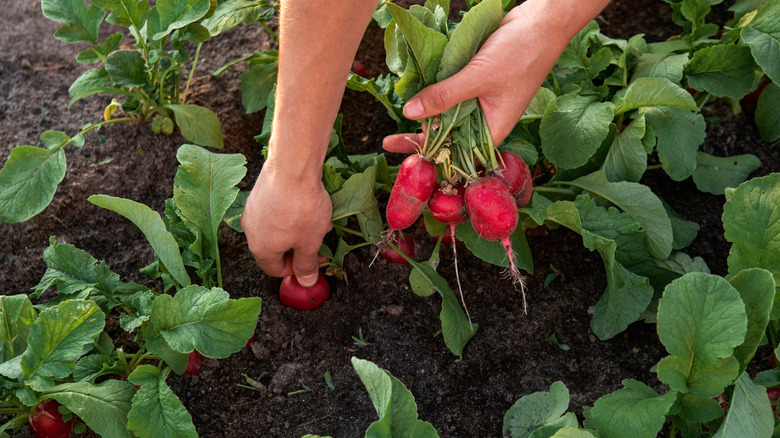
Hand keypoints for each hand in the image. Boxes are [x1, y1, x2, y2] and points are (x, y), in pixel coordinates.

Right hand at [240, 162, 332, 286]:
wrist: (292, 167)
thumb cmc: (301, 207)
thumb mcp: (310, 242)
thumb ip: (307, 265)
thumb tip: (306, 282)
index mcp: (261, 248)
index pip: (274, 270)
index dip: (296, 270)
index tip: (313, 262)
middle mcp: (251, 231)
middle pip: (275, 248)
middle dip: (300, 247)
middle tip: (319, 242)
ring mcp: (253, 210)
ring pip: (277, 228)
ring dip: (299, 230)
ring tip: (319, 221)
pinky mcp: (258, 193)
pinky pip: (275, 211)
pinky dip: (291, 213)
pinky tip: (309, 204)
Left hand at [384, 1, 588, 152]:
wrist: (540, 21)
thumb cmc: (521, 53)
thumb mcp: (478, 77)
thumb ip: (444, 96)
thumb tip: (410, 113)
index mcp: (493, 129)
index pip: (456, 153)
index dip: (430, 156)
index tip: (403, 157)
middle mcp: (485, 119)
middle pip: (448, 136)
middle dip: (421, 137)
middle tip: (387, 141)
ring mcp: (479, 101)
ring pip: (446, 113)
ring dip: (425, 113)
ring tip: (397, 120)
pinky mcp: (473, 82)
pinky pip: (449, 92)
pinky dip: (434, 92)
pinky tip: (413, 93)